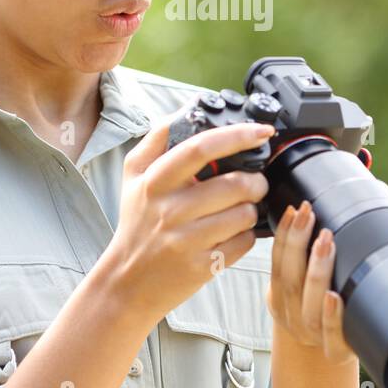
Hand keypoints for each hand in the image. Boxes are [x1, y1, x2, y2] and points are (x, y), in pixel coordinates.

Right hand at [102, 107, 276, 322]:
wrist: (126, 280)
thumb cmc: (136, 223)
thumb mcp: (134, 176)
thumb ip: (158, 138)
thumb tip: (189, 107)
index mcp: (155, 182)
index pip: (200, 148)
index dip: (237, 135)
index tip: (261, 132)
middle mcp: (169, 210)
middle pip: (234, 184)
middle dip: (256, 181)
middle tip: (255, 182)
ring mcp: (186, 240)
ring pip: (244, 214)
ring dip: (252, 208)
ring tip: (241, 208)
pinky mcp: (202, 266)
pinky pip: (244, 242)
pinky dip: (247, 234)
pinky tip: (233, 232)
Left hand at [266, 200, 387, 364]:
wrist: (318, 325)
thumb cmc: (361, 308)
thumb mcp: (385, 299)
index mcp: (340, 346)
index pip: (333, 339)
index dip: (332, 320)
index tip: (336, 297)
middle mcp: (311, 334)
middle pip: (306, 303)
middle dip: (315, 267)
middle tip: (327, 235)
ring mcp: (289, 315)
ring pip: (285, 282)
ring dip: (295, 245)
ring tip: (308, 215)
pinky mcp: (274, 293)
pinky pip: (273, 265)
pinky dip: (282, 239)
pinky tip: (291, 217)